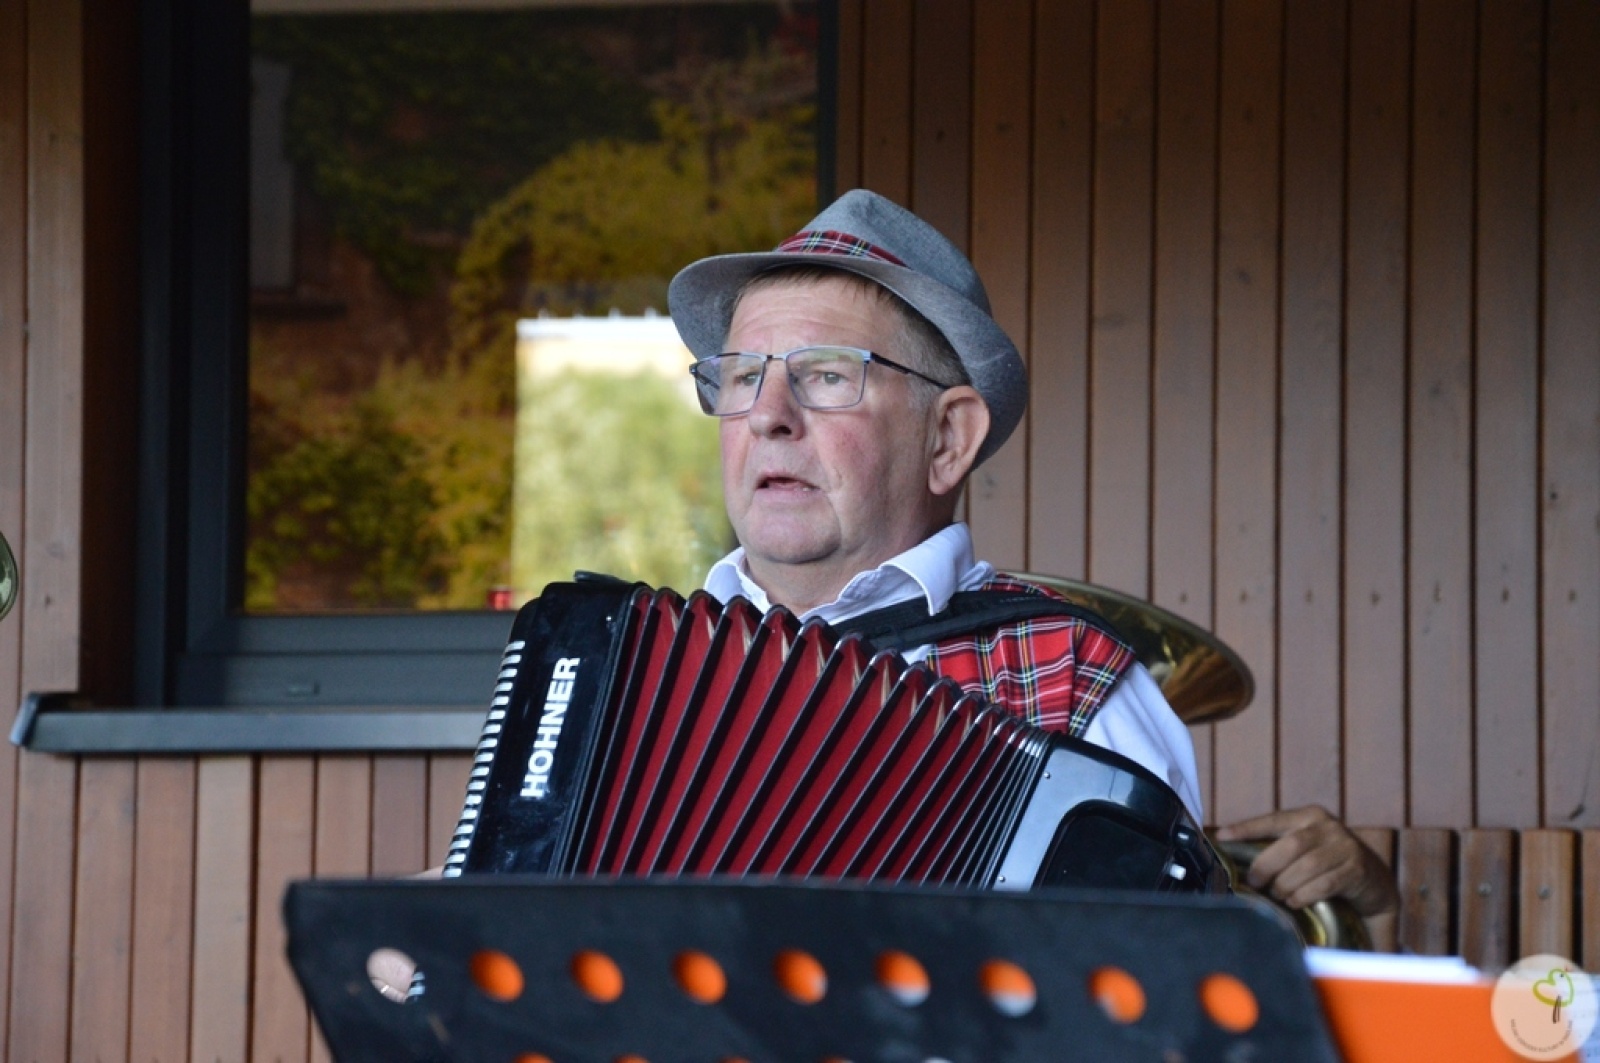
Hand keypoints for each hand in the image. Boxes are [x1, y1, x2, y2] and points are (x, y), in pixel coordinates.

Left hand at [1214, 806, 1397, 916]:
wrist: (1374, 881)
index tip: (1222, 837)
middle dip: (1267, 866)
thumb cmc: (1328, 864)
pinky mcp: (1357, 869)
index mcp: (1309, 816)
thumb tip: (1235, 854)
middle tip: (1255, 882)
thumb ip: (1277, 848)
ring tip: (1278, 895)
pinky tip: (1295, 902)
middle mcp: (1328, 826)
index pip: (1273, 820)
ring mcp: (1345, 846)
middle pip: (1289, 845)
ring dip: (1286, 885)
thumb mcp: (1305, 848)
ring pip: (1307, 866)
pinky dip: (1305, 895)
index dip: (1246, 828)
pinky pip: (1325, 883)